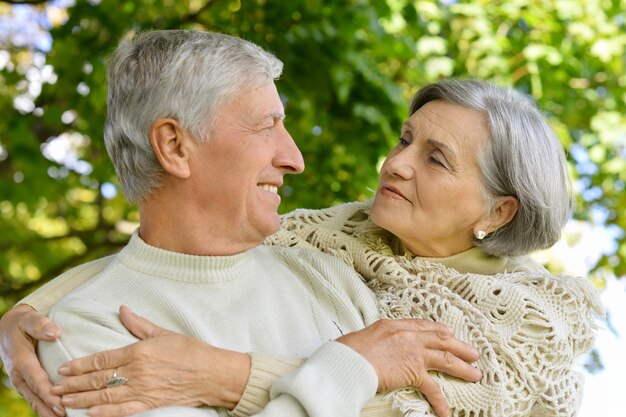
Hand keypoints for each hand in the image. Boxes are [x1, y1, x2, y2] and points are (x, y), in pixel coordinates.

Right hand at [0, 304, 63, 416]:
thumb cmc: (22, 323)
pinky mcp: (25, 384)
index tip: (62, 405)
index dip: (49, 394)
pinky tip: (59, 414)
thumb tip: (55, 332)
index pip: (37, 381)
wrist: (8, 329)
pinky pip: (35, 398)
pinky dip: (45, 408)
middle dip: (51, 408)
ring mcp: (21, 382)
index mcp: (21, 361)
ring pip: (34, 401)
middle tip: (67, 416)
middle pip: (36, 396)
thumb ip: (40, 325)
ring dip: (48, 412)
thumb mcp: (28, 319)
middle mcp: (19, 375)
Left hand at [52, 305, 250, 416]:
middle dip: (74, 384)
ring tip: (63, 401)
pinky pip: (123, 410)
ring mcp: (143, 390)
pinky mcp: (150, 403)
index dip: (80, 365)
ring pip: (105, 396)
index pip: (102, 359)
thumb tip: (122, 309)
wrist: (212, 373)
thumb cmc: (191, 350)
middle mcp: (137, 372)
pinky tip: (90, 414)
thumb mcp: (164, 333)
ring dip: (82, 400)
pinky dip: (105, 413)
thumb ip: (139, 324)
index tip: (64, 368)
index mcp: (139, 352)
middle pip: (99, 379)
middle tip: (54, 387)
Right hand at [337, 318, 481, 416]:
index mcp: (394, 325)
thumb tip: (379, 348)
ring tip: (475, 374)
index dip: (439, 331)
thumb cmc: (348, 351)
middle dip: (459, 346)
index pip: (423, 325)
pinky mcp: (413, 372)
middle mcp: (407, 335)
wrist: (348, 361)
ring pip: (446, 359)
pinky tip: (446, 411)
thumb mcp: (364, 337)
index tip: (449, 333)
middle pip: (441, 339)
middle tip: (473, 353)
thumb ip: (379, 340)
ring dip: (463, 368)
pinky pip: (433, 388)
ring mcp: (413, 352)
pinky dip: (441, 401)